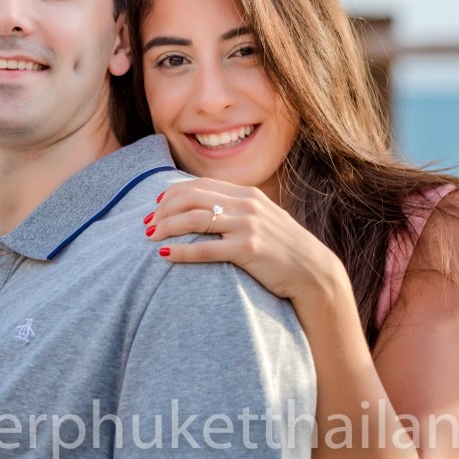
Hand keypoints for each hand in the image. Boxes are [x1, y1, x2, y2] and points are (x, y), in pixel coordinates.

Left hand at [146, 178, 348, 307]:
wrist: (313, 273)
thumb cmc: (282, 249)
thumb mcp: (261, 219)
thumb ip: (235, 209)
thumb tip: (201, 209)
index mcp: (246, 194)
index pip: (198, 186)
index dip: (171, 195)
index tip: (154, 208)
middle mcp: (246, 205)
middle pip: (191, 199)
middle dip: (163, 210)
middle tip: (146, 225)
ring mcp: (248, 226)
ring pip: (194, 220)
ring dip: (166, 227)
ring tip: (149, 238)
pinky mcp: (248, 249)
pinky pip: (206, 249)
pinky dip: (181, 251)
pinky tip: (164, 255)